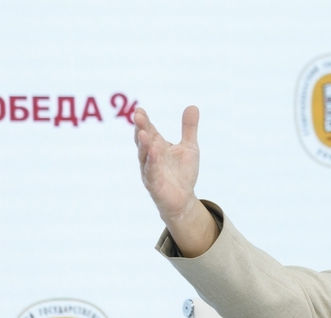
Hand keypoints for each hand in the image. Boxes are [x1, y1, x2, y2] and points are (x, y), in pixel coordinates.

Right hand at [135, 106, 218, 256]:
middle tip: (138, 116)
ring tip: (143, 133)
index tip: (140, 110)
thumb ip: (189, 128)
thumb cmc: (183, 172)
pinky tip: (153, 153)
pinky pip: (151, 171)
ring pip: (144, 155)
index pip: (149, 130)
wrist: (184, 199)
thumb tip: (192, 106)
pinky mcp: (154, 183)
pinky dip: (152, 162)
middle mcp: (151, 156)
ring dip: (143, 144)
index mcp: (157, 146)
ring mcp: (150, 170)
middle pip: (143, 140)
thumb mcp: (189, 147)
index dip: (144, 121)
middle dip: (141, 128)